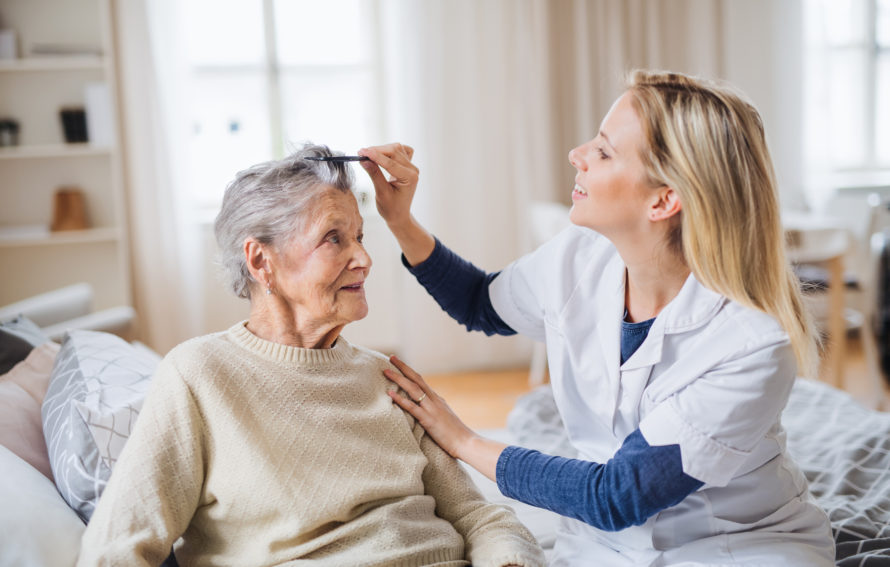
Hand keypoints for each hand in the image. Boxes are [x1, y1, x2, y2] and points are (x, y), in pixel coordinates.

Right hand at [357, 143, 417, 229]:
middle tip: (360, 153)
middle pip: (394, 151)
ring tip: (367, 155)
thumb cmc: (391, 208)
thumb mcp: (381, 193)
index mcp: (410, 178)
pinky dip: (389, 150)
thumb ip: (374, 174)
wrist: (399, 215)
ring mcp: (411, 167)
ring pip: (396, 149)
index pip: (391, 162)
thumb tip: (364, 160)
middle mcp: (413, 170)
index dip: (375, 156)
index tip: (361, 152)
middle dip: (376, 151)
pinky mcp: (407, 166)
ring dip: (381, 150)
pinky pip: (400, 151)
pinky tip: (381, 155)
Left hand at [385, 356, 508, 480]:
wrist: (467, 443)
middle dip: (403, 367)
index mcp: (437, 399)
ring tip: (386, 371)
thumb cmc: (455, 434)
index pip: (421, 381)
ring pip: (413, 389)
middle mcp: (434, 400)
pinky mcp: (429, 420)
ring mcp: (432, 409)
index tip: (398, 362)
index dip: (409, 371)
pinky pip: (412, 407)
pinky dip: (400, 399)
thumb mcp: (444, 418)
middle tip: (391, 357)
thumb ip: (434, 411)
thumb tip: (423, 410)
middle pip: (416, 379)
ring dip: (398, 379)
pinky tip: (390, 393)